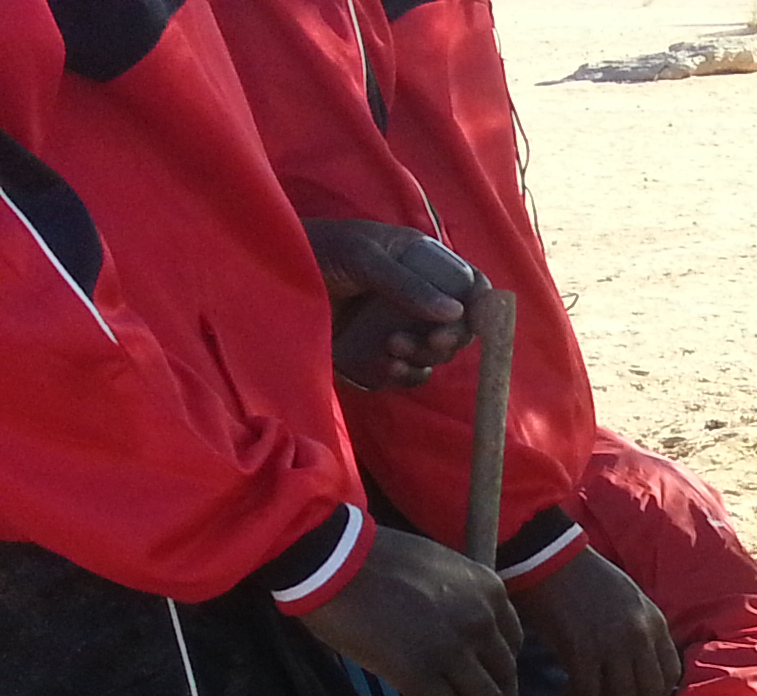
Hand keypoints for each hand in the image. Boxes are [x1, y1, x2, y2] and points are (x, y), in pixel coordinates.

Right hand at [299, 529, 519, 695]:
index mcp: (489, 590)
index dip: (505, 672)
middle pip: (504, 676)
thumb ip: (456, 600)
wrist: (332, 557)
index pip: (511, 642)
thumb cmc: (372, 557)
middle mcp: (481, 620)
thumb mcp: (436, 567)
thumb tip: (453, 633)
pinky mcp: (419, 672)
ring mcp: (453, 649)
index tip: (498, 688)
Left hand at [303, 219, 475, 389]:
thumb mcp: (362, 256)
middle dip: (449, 337)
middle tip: (430, 341)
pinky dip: (405, 374)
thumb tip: (456, 312)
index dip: (481, 306)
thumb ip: (407, 283)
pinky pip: (409, 373)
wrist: (264, 274)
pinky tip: (386, 364)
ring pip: (436, 353)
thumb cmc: (315, 249)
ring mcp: (399, 325)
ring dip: (424, 356)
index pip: (471, 286)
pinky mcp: (379, 353)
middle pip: (460, 327)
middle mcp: (418, 295)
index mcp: (422, 262)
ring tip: (393, 348)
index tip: (471, 323)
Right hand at [513, 551, 681, 695]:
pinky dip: (578, 695)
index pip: (672, 674)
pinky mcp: (581, 651)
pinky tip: (567, 686)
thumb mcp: (631, 600)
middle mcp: (639, 636)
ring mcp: (612, 645)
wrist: (551, 558)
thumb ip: (642, 630)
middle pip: (649, 693)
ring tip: (586, 693)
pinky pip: (588, 692)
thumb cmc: (586, 578)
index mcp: (654, 623)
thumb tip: (643, 668)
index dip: (656, 695)